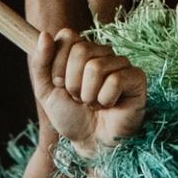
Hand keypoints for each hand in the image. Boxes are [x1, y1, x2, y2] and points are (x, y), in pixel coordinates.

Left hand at [31, 27, 145, 149]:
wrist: (90, 143)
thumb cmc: (71, 117)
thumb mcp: (46, 91)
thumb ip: (41, 63)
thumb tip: (44, 34)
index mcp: (82, 50)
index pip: (67, 36)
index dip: (58, 65)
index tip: (60, 85)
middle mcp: (103, 53)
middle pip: (80, 51)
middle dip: (73, 83)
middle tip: (79, 98)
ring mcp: (121, 64)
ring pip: (96, 67)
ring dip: (88, 95)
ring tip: (94, 104)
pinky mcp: (136, 78)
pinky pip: (115, 81)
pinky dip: (106, 100)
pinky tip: (110, 106)